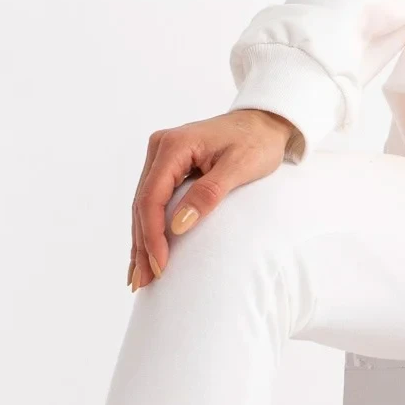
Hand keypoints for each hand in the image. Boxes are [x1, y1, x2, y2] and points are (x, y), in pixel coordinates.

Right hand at [127, 109, 297, 290]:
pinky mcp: (168, 166)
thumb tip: (178, 226)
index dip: (152, 234)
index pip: (152, 196)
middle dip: (142, 244)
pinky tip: (143, 253)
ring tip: (139, 277)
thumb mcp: (240, 167)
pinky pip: (153, 201)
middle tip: (143, 282)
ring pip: (143, 205)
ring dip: (141, 241)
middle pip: (142, 203)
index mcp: (174, 145)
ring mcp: (161, 157)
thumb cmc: (258, 142)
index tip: (160, 264)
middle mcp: (160, 148)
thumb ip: (208, 194)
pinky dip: (149, 228)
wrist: (265, 123)